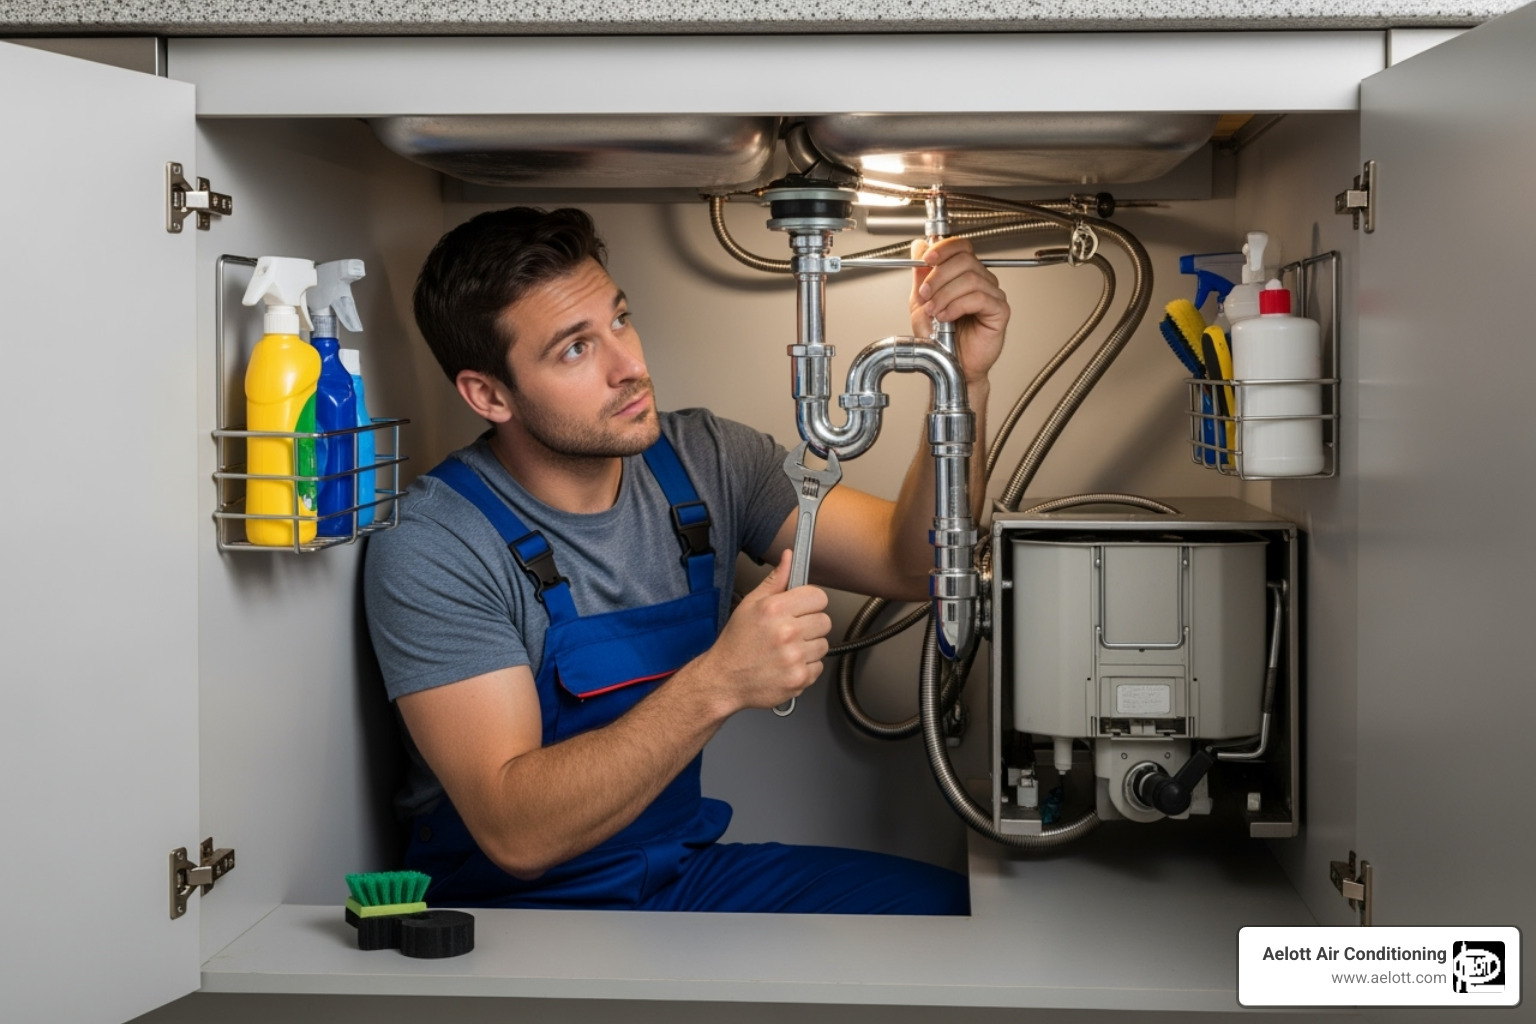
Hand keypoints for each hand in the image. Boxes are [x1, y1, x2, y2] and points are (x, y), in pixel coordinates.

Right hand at [693, 549, 830, 713]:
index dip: (811, 603)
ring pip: (823, 645)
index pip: (819, 597)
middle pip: (825, 621)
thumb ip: (776, 580)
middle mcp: (787, 632)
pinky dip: (806, 668)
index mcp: (775, 609)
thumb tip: (789, 558)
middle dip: (810, 625)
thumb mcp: (750, 604)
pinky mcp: (799, 678)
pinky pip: (818, 667)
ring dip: (809, 648)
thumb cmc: (736, 643)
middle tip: (791, 632)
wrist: (724, 679)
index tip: (802, 609)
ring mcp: (794, 657)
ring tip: (787, 650)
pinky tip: (787, 664)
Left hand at [910, 237, 1009, 385]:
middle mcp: (981, 281)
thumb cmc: (941, 338)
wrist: (951, 364)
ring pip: (971, 279)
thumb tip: (919, 246)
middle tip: (925, 294)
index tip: (926, 259)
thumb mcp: (921, 302)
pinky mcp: (999, 311)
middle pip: (965, 260)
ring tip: (935, 311)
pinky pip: (980, 298)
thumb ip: (921, 276)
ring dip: (946, 294)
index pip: (961, 247)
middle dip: (939, 276)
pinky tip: (947, 317)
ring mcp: (992, 295)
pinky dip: (957, 306)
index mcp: (964, 274)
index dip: (944, 248)